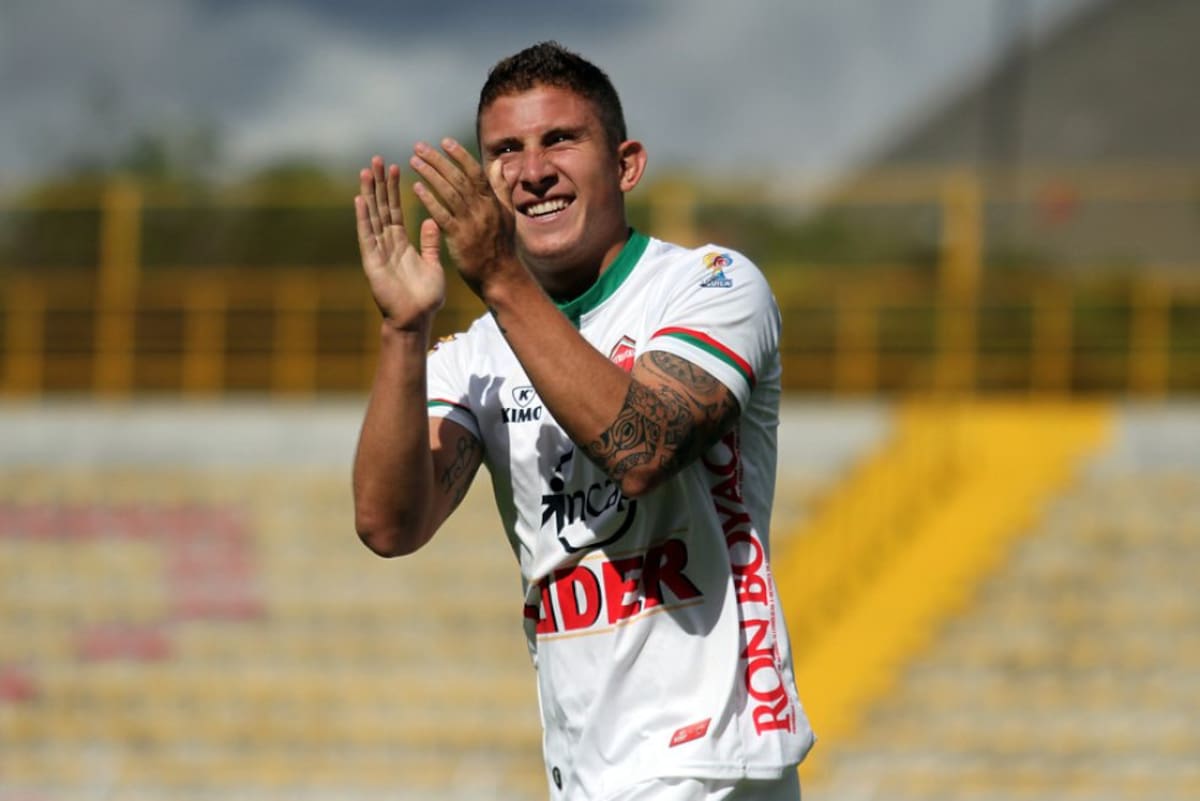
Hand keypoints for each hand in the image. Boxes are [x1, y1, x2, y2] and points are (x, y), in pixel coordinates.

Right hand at [355, 156, 445, 332]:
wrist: (416, 320)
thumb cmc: (426, 297)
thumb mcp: (432, 264)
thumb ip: (430, 243)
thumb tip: (432, 221)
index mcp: (402, 243)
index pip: (396, 210)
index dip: (395, 189)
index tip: (397, 167)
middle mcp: (387, 244)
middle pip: (381, 207)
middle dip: (379, 184)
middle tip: (377, 159)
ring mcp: (378, 251)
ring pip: (372, 217)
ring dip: (369, 194)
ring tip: (366, 171)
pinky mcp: (372, 262)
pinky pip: (367, 236)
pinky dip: (363, 218)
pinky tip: (360, 200)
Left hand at [408, 138, 517, 295]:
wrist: (500, 275)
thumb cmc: (502, 245)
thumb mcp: (507, 214)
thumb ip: (502, 188)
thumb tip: (499, 164)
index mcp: (492, 202)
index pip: (475, 172)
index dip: (460, 155)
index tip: (444, 142)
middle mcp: (482, 209)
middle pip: (458, 178)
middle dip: (438, 160)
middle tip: (419, 147)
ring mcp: (471, 223)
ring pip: (449, 193)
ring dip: (430, 175)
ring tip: (414, 161)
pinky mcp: (459, 238)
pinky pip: (441, 215)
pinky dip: (429, 200)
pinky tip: (416, 188)